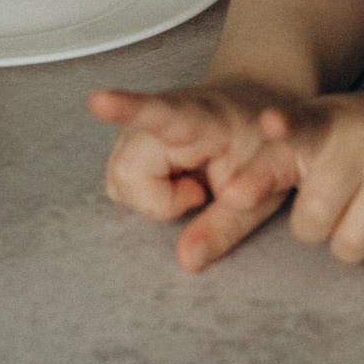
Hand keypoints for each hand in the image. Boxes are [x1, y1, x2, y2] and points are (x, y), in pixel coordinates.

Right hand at [88, 82, 303, 272]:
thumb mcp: (266, 190)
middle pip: (128, 174)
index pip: (162, 113)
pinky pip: (122, 183)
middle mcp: (160, 112)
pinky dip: (149, 194)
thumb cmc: (264, 146)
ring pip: (120, 183)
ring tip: (193, 183)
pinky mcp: (129, 139)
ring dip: (155, 198)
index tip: (98, 101)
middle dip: (161, 203)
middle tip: (202, 192)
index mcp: (204, 117)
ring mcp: (139, 125)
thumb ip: (227, 226)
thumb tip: (186, 261)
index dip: (127, 108)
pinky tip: (177, 180)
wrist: (253, 107)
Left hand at [262, 87, 363, 267]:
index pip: (304, 123)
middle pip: (315, 220)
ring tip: (358, 213)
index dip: (286, 125)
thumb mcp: (311, 137)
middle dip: (314, 226)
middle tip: (330, 205)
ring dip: (348, 244)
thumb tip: (231, 199)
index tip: (273, 123)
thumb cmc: (353, 139)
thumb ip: (267, 167)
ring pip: (351, 245)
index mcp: (327, 122)